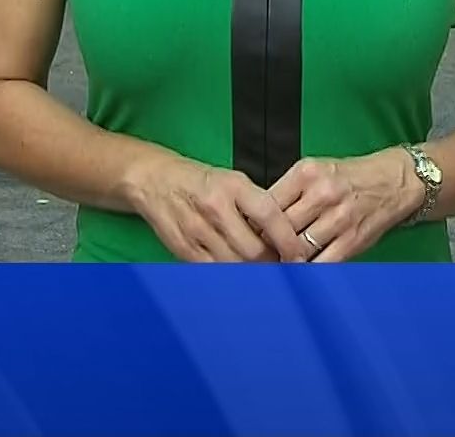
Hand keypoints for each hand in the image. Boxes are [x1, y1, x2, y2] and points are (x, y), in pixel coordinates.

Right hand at [121, 155, 310, 262]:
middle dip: (273, 263)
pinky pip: (215, 271)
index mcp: (232, 186)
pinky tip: (239, 271)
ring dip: (254, 272)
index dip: (288, 240)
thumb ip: (258, 205)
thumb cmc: (200, 181)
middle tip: (284, 266)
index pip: (269, 216)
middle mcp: (214, 207)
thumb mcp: (233, 181)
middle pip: (253, 250)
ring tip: (264, 270)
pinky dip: (231, 275)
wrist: (154, 181)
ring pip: (236, 265)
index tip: (299, 255)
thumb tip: (286, 236)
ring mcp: (197, 230)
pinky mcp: (184, 249)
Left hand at [267, 150, 425, 262]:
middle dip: (266, 245)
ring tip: (275, 265)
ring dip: (285, 260)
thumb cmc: (348, 178)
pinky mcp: (352, 239)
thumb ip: (287, 193)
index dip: (253, 224)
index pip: (267, 204)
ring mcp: (338, 217)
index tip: (246, 235)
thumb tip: (256, 221)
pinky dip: (307, 271)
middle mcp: (322, 193)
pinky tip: (299, 272)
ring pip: (298, 248)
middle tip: (256, 255)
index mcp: (306, 173)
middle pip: (279, 228)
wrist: (393, 181)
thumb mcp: (314, 172)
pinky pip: (322, 263)